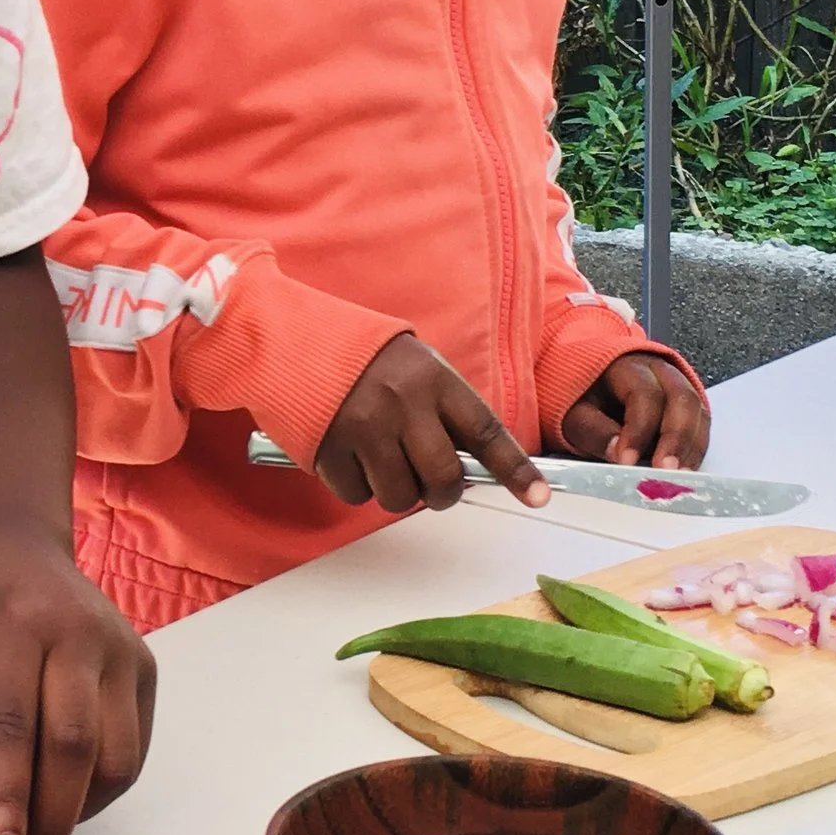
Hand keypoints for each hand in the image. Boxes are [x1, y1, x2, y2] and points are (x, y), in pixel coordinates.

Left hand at [0, 516, 153, 834]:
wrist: (10, 541)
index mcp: (12, 626)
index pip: (12, 727)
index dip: (7, 800)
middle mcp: (79, 634)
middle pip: (75, 748)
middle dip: (48, 821)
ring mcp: (122, 649)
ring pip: (115, 759)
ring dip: (76, 810)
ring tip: (35, 826)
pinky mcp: (144, 667)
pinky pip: (131, 750)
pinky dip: (99, 788)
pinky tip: (63, 790)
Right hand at [314, 331, 549, 513]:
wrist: (298, 339)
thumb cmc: (369, 360)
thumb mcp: (419, 369)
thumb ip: (446, 412)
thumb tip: (474, 466)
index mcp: (433, 380)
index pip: (485, 432)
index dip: (515, 469)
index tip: (537, 496)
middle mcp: (401, 404)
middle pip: (442, 477)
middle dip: (442, 493)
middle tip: (433, 487)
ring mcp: (363, 428)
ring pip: (399, 495)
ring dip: (396, 491)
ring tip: (383, 461)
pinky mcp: (328, 448)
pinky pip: (356, 495)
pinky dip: (357, 487)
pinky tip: (350, 458)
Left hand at [559, 351, 708, 466]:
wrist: (593, 383)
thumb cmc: (583, 398)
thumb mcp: (575, 413)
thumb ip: (593, 431)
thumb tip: (617, 454)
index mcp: (628, 366)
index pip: (643, 394)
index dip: (638, 430)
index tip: (627, 461)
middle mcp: (660, 371)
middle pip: (681, 399)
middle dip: (675, 438)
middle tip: (665, 470)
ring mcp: (679, 386)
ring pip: (697, 412)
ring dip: (690, 447)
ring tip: (678, 477)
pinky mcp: (688, 405)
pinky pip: (701, 425)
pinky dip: (695, 449)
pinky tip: (684, 470)